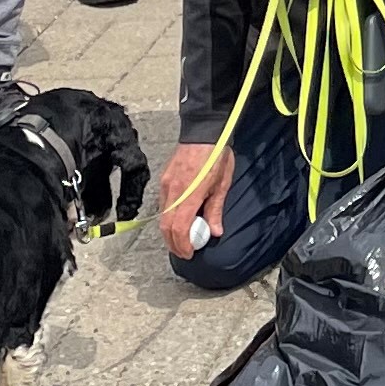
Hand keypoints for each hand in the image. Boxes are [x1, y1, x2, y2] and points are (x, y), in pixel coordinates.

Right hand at [155, 141, 231, 258]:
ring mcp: (166, 185)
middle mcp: (173, 191)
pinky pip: (163, 205)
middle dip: (173, 243)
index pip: (179, 228)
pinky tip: (179, 221)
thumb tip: (215, 231)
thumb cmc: (217, 156)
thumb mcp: (222, 184)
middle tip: (185, 252)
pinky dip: (168, 218)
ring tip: (182, 240)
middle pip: (166, 226)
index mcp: (190, 194)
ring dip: (170, 232)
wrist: (203, 131)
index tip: (189, 254)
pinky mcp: (164, 180)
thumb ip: (216, 209)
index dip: (183, 245)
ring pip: (162, 217)